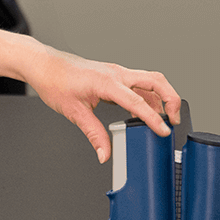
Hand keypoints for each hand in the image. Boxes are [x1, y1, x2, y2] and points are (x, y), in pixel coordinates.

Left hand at [29, 46, 180, 164]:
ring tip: (164, 119)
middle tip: (175, 121)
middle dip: (172, 99)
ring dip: (162, 97)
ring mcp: (116, 72)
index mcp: (107, 82)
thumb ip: (94, 134)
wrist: (44, 65)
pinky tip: (144, 111)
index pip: (138, 102)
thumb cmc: (54, 82)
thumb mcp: (74, 112)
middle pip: (156, 81)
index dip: (154, 118)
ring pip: (150, 80)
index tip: (165, 131)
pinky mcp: (114, 75)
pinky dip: (149, 96)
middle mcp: (116, 74)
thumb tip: (105, 154)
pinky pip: (139, 83)